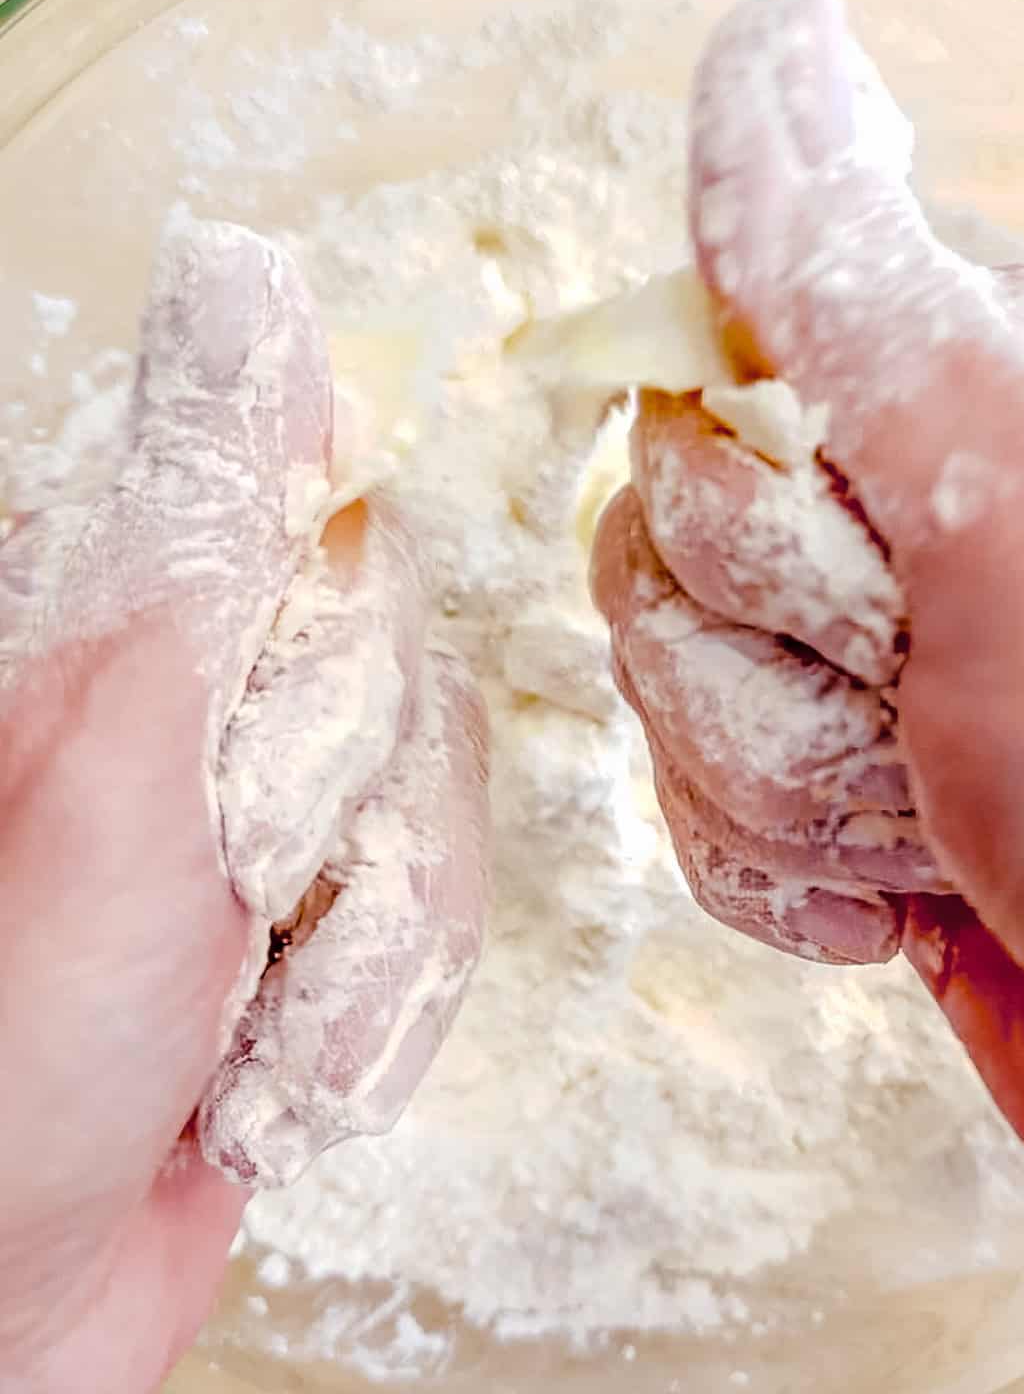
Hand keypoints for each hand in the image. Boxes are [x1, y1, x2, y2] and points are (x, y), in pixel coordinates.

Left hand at [0, 218, 487, 1392]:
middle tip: (226, 907)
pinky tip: (266, 1068)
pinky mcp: (327, 915)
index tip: (269, 783)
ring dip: (361, 951)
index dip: (328, 660)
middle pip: (407, 670)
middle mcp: (205, 693)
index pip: (328, 523)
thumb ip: (209, 519)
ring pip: (442, 802)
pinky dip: (372, 1019)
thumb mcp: (119, 748)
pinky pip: (442, 916)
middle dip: (345, 828)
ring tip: (239, 1018)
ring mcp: (271, 810)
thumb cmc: (16, 1033)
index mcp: (134, 616)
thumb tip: (249, 274)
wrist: (8, 1288)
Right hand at [593, 0, 1023, 1265]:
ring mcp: (884, 664)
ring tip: (940, 824)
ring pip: (672, 681)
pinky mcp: (845, 800)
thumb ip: (850, 289)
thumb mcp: (1020, 494)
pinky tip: (904, 896)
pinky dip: (784, 869)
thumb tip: (762, 46)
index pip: (728, 352)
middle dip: (783, 655)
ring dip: (792, 779)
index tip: (871, 561)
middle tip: (938, 705)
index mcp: (989, 382)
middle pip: (677, 528)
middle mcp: (931, 511)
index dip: (755, 478)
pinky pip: (700, 805)